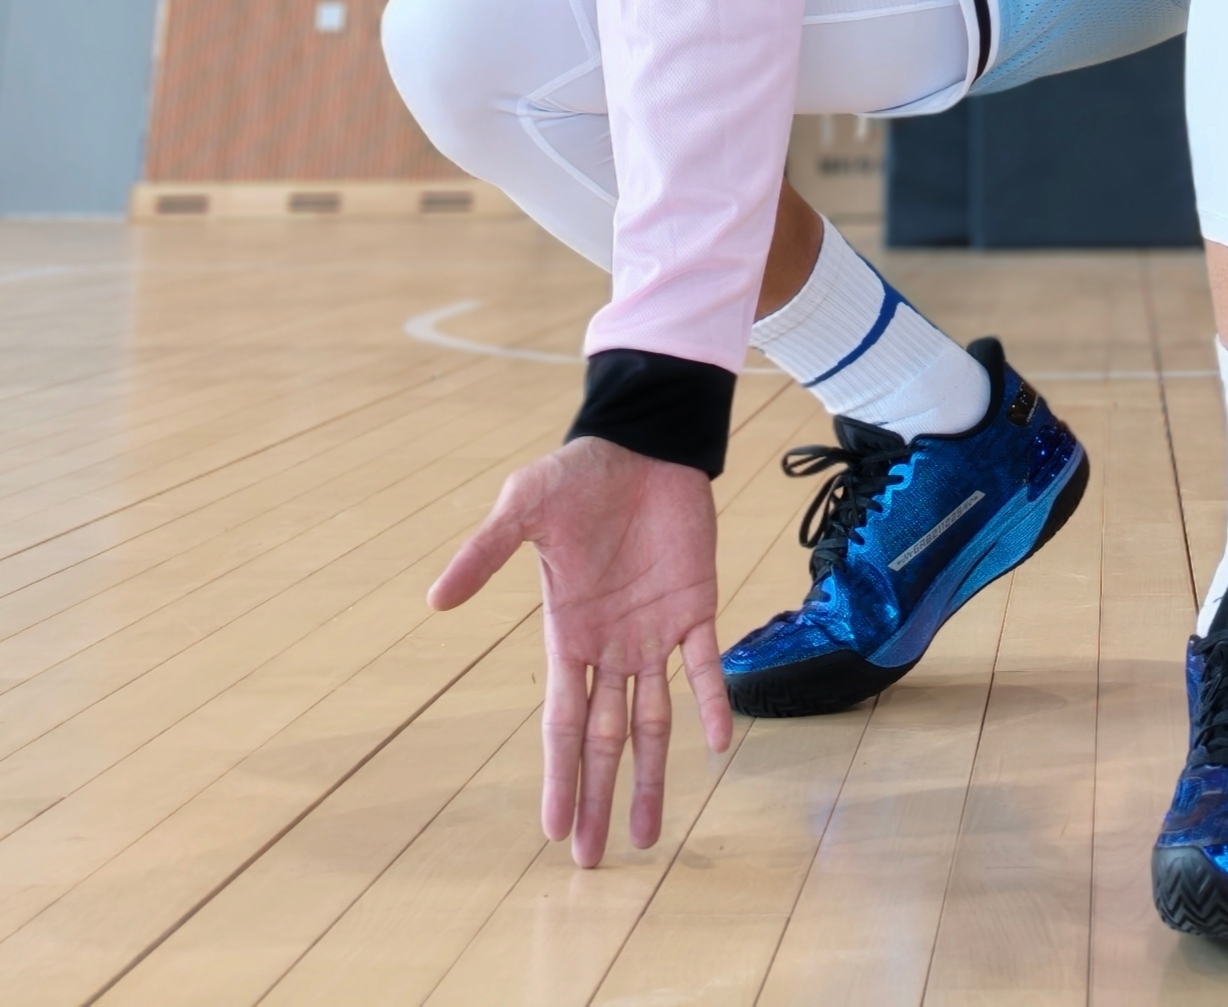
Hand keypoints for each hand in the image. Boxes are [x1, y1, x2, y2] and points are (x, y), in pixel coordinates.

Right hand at [429, 437, 731, 865]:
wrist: (640, 441)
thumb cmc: (576, 475)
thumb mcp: (522, 508)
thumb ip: (484, 552)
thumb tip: (435, 601)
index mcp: (567, 634)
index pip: (562, 722)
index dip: (559, 776)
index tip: (555, 831)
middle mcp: (611, 646)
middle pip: (604, 737)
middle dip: (598, 796)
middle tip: (593, 860)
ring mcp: (655, 630)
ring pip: (654, 719)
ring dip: (653, 774)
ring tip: (647, 835)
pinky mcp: (697, 604)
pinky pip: (706, 664)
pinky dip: (711, 701)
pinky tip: (717, 743)